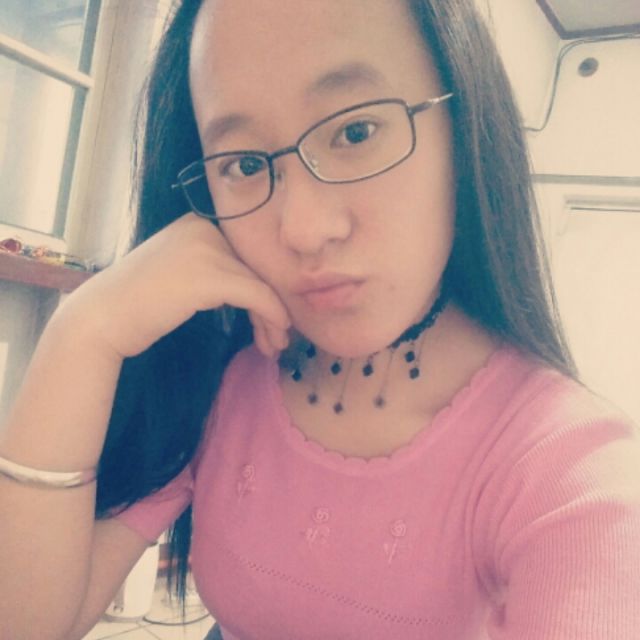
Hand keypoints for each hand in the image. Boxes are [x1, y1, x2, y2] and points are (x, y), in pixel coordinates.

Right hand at [55, 212, 290, 358]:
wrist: (101, 319)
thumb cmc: (139, 305)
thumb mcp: (183, 273)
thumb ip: (215, 270)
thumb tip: (256, 289)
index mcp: (198, 223)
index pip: (245, 256)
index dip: (264, 289)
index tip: (271, 319)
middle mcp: (204, 227)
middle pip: (255, 269)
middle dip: (272, 307)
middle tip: (278, 338)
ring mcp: (206, 248)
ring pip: (260, 283)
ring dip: (273, 319)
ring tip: (276, 346)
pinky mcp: (208, 275)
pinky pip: (256, 295)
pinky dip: (271, 317)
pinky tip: (275, 338)